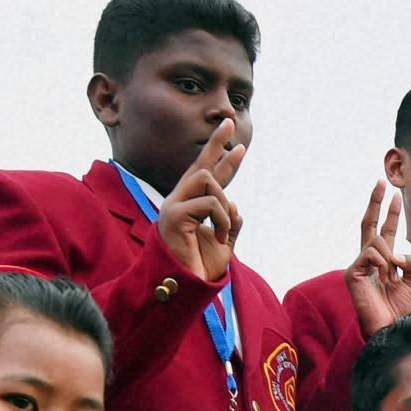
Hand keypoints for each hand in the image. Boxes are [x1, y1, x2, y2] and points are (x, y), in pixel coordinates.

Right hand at [152, 122, 246, 283]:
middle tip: (228, 121)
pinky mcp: (174, 216)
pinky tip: (220, 237)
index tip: (237, 144)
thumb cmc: (199, 269)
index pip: (207, 177)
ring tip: (223, 231)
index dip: (222, 159)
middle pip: (200, 165)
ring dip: (224, 205)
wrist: (184, 288)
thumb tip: (236, 204)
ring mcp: (173, 207)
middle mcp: (178, 201)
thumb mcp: (224, 244)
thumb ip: (230, 222)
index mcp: (190, 207)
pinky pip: (209, 203)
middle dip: (216, 144)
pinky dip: (222, 219)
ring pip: (207, 180)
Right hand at [345, 181, 410, 335]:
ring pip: (376, 242)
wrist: (391, 328)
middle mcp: (369, 260)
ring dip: (390, 258)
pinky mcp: (352, 273)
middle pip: (369, 224)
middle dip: (376, 203)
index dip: (390, 213)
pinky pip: (371, 254)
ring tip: (393, 278)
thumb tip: (398, 252)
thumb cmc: (400, 309)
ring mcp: (359, 266)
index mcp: (384, 260)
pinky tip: (386, 277)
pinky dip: (383, 262)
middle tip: (382, 182)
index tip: (395, 195)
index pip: (385, 231)